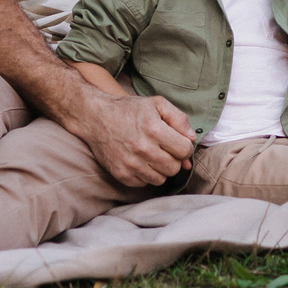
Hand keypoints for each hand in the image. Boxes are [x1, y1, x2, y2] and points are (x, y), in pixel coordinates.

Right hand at [79, 89, 195, 186]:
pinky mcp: (122, 175)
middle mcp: (143, 149)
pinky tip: (139, 161)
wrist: (95, 117)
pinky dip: (145, 175)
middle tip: (163, 148)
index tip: (176, 142)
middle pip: (174, 168)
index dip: (184, 146)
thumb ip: (179, 119)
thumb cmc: (128, 109)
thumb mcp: (157, 104)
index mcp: (154, 130)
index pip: (185, 150)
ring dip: (160, 169)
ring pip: (161, 179)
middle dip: (173, 159)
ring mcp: (131, 164)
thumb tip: (191, 139)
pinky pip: (144, 184)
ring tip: (151, 155)